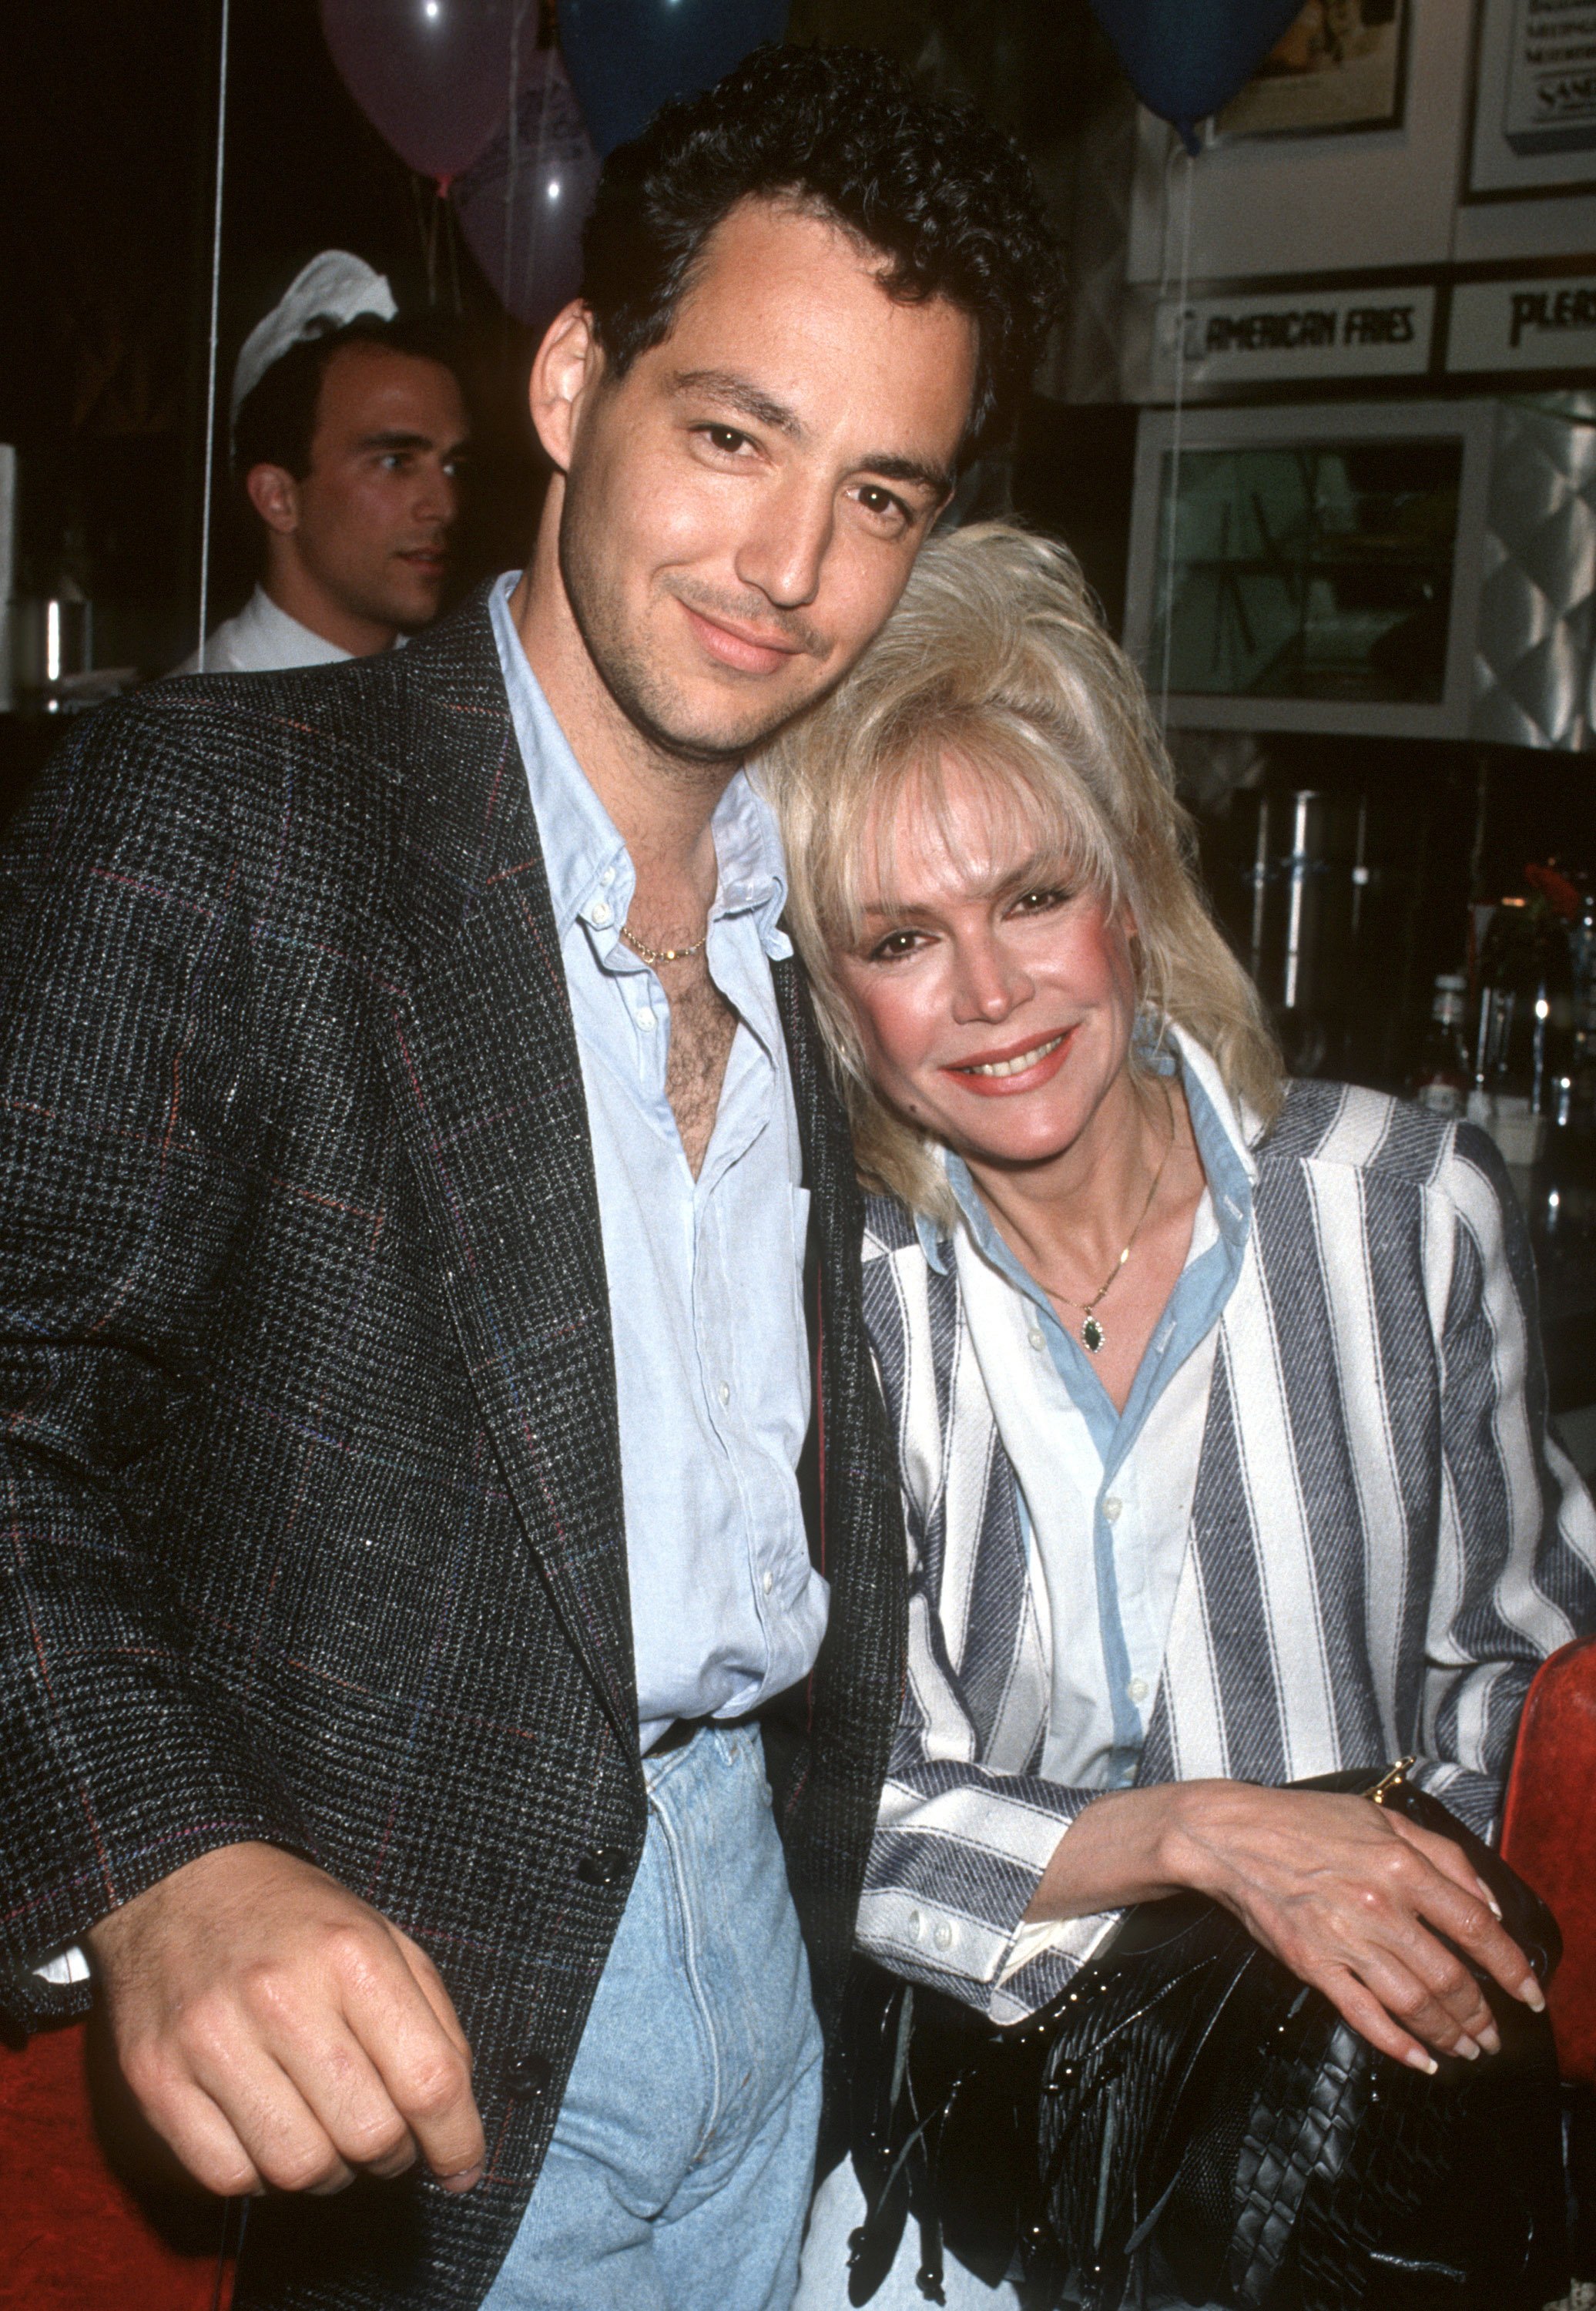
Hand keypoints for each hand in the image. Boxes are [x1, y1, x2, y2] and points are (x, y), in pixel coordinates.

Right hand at [84, 1842, 484, 2198]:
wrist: (181, 1883)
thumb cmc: (295, 1921)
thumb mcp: (384, 1938)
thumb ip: (433, 2024)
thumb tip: (456, 2127)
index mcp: (351, 1954)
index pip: (428, 2080)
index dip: (457, 2141)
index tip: (461, 2168)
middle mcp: (281, 1996)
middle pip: (368, 2134)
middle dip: (392, 2155)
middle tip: (386, 2138)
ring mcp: (211, 2040)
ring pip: (299, 2169)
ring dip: (329, 2172)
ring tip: (327, 2134)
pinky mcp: (156, 2079)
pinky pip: (228, 2177)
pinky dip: (260, 2175)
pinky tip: (269, 2133)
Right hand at [1158, 1782, 1544, 2071]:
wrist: (1232, 1834)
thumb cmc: (1306, 1822)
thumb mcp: (1382, 1818)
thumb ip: (1444, 1856)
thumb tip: (1489, 1905)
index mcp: (1402, 1865)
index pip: (1477, 1927)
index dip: (1512, 1969)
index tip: (1530, 1994)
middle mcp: (1379, 1905)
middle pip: (1451, 1978)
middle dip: (1481, 2016)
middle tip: (1493, 2036)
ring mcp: (1345, 1938)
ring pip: (1415, 2003)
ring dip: (1449, 2035)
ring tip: (1466, 2049)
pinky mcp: (1313, 1964)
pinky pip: (1365, 2016)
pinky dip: (1399, 2045)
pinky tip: (1420, 2059)